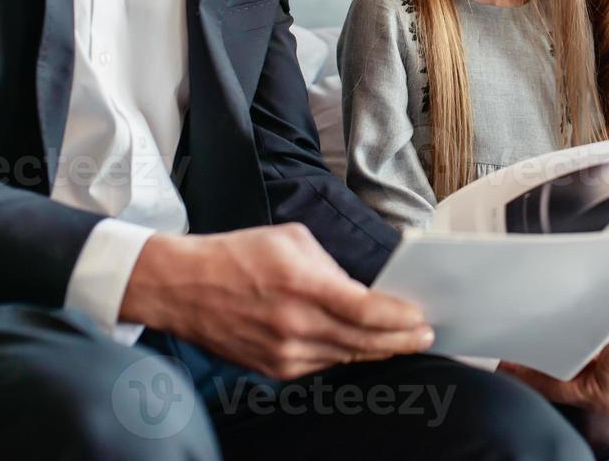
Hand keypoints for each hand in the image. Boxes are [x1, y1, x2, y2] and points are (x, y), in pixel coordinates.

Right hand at [118, 223, 433, 379]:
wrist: (183, 288)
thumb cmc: (237, 255)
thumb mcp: (291, 239)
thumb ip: (331, 265)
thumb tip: (360, 287)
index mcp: (301, 285)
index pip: (365, 311)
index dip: (399, 318)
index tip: (420, 318)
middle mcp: (294, 324)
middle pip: (363, 342)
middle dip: (401, 340)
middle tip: (425, 335)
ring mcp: (283, 353)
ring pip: (346, 356)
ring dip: (377, 349)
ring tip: (401, 340)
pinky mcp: (273, 369)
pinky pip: (322, 363)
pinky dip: (345, 354)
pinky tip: (360, 345)